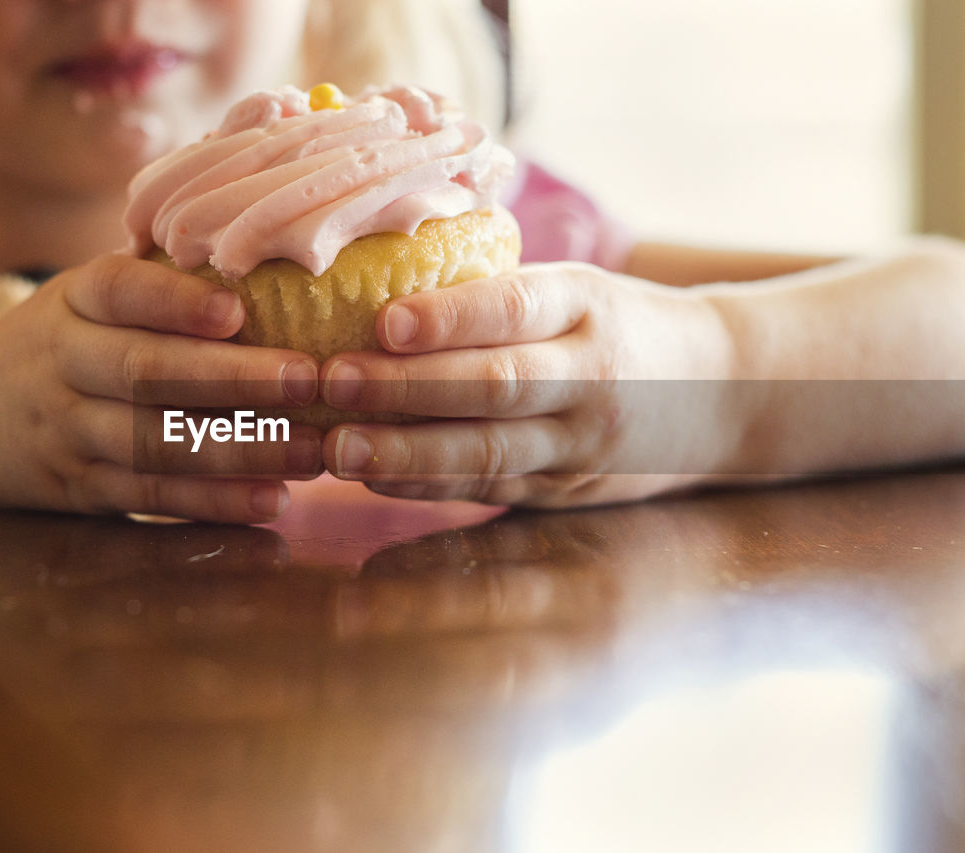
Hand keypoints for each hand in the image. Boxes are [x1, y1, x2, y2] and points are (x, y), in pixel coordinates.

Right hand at [0, 255, 321, 523]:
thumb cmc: (62, 344)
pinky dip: (213, 502)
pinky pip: (152, 497)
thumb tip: (265, 164)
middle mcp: (63, 362)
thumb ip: (161, 261)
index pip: (118, 290)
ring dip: (241, 448)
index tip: (238, 308)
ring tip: (314, 448)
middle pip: (146, 371)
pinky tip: (273, 500)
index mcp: (72, 300)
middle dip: (232, 376)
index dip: (175, 300)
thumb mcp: (86, 295)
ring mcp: (68, 430)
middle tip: (308, 378)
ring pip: (155, 441)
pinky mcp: (82, 490)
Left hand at [318, 262, 740, 507]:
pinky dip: (429, 486)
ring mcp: (582, 442)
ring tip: (340, 448)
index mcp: (589, 305)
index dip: (451, 317)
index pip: (517, 307)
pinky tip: (374, 479)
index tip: (386, 320)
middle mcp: (591, 375)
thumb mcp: (580, 288)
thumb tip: (376, 279)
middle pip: (495, 385)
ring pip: (490, 452)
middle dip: (407, 387)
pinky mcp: (569, 490)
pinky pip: (491, 489)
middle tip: (333, 381)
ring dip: (407, 452)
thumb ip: (499, 295)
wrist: (726, 392)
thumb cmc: (623, 325)